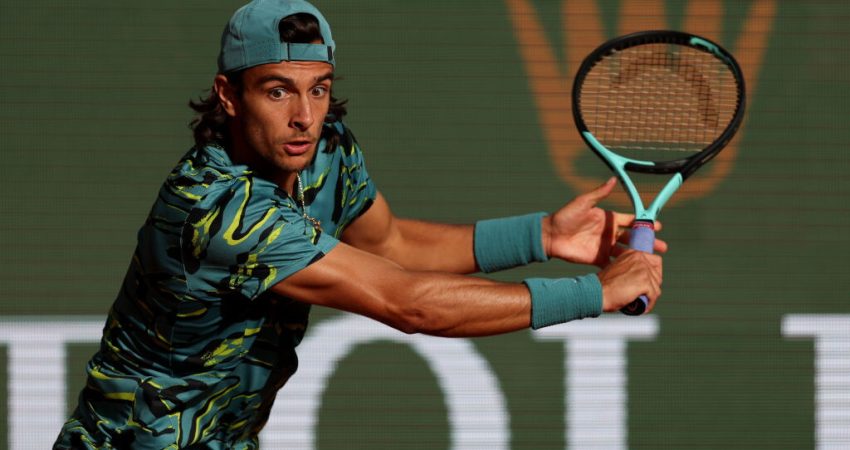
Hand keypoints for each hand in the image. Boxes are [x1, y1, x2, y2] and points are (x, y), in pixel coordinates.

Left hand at [543, 177, 666, 267]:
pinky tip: (635, 271)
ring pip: (626, 252)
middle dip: (647, 242)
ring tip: (652, 261)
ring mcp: (604, 247)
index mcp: (608, 219)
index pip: (630, 220)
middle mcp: (609, 233)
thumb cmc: (565, 216)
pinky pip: (614, 264)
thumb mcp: (583, 202)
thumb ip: (599, 193)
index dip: (644, 223)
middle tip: (662, 247)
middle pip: (633, 238)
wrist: (550, 236)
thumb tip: (613, 178)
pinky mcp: (597, 259)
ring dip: (639, 255)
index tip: (658, 226)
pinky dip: (624, 267)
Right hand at [597, 249, 662, 311]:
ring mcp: (642, 269)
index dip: (654, 274)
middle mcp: (639, 257)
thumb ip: (630, 269)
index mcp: (632, 253)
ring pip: (656, 286)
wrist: (595, 292)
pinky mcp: (644, 281)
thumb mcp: (618, 270)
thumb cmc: (603, 286)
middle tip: (643, 296)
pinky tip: (642, 308)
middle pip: (658, 274)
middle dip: (652, 287)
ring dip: (650, 297)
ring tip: (641, 303)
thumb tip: (645, 279)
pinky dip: (650, 304)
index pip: (655, 261)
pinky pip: (654, 295)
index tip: (648, 284)